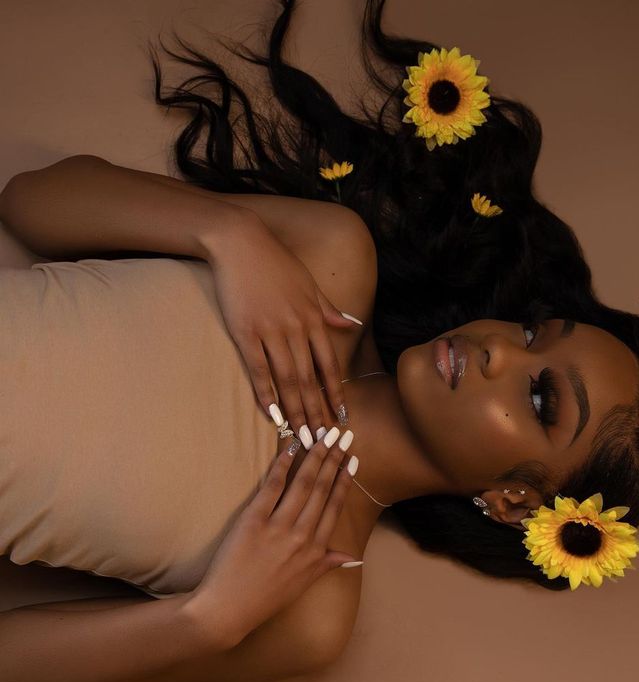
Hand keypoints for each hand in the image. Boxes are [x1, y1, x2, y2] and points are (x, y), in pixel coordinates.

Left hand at [183, 429, 359, 647]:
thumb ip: (327, 564)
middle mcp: (301, 536)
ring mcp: (278, 528)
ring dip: (314, 457)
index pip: (334, 507)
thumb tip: (352, 557)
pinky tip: (290, 449)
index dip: (344, 480)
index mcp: (315, 550)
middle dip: (333, 460)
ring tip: (322, 437)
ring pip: (302, 485)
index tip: (353, 460)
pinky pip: (271, 488)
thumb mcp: (303, 583)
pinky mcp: (253, 521)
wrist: (228, 609)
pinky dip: (282, 466)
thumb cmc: (266, 598)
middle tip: (341, 437)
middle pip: (321, 490)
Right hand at [206, 217, 359, 440]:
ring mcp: (271, 331)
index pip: (330, 365)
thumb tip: (353, 324)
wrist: (242, 243)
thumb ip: (330, 310)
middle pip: (310, 379)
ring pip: (288, 379)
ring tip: (301, 435)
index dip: (336, 393)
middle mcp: (297, 329)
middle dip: (317, 412)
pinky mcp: (246, 332)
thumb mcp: (310, 284)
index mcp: (314, 319)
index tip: (341, 417)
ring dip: (295, 410)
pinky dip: (266, 392)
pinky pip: (259, 368)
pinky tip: (271, 412)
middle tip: (322, 439)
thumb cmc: (277, 263)